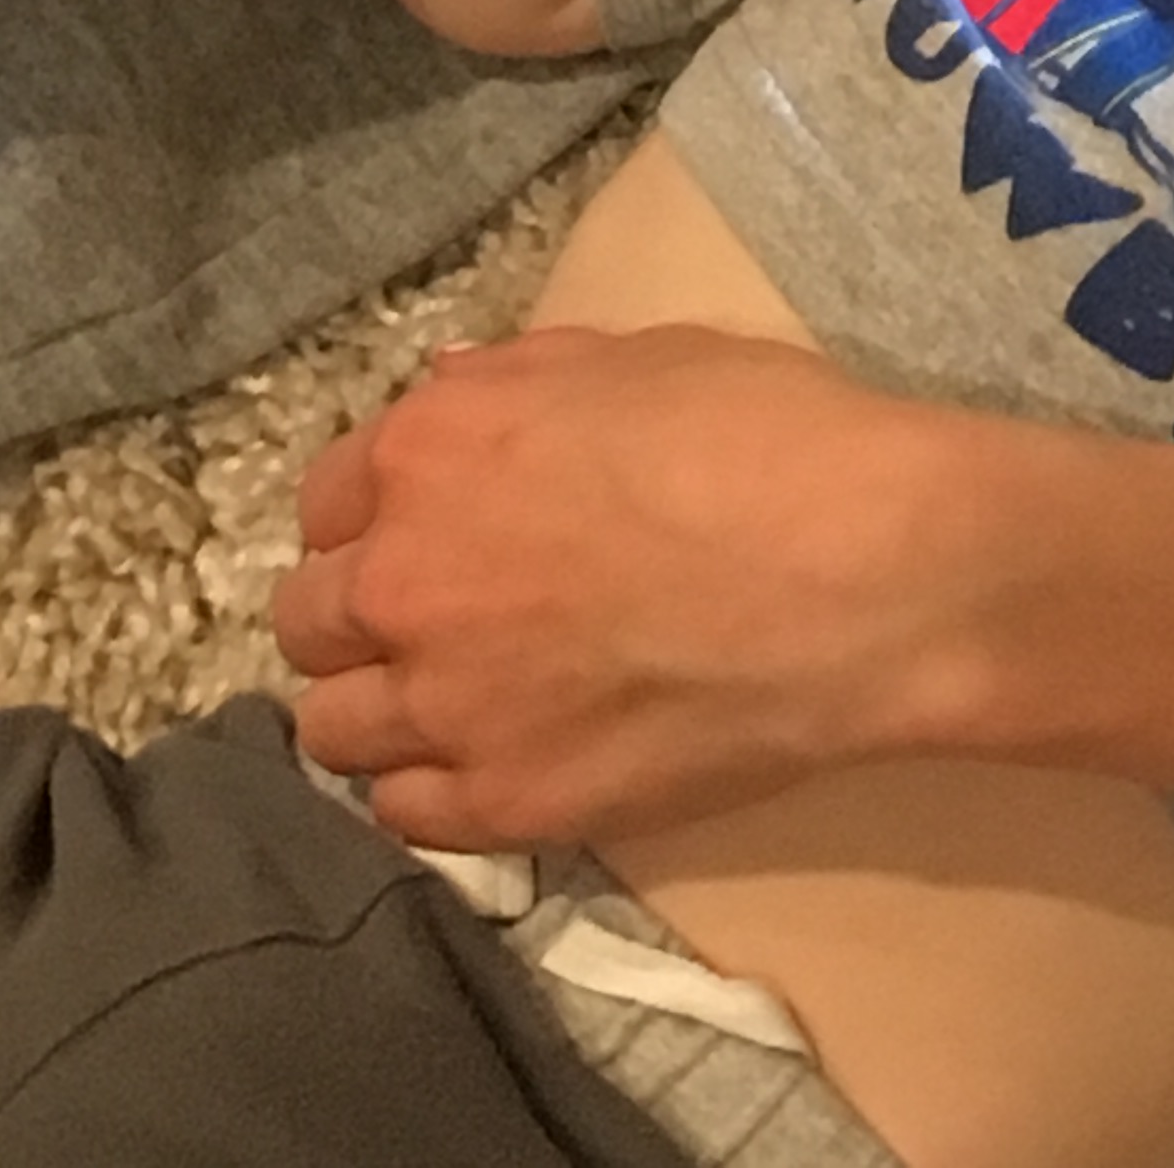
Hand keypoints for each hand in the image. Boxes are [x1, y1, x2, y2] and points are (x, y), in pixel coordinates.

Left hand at [276, 326, 939, 847]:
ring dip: (380, 706)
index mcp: (432, 450)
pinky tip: (495, 758)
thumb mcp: (640, 358)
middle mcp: (405, 577)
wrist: (863, 572)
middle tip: (442, 614)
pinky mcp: (500, 805)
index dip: (377, 511)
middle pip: (310, 617)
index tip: (427, 526)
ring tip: (457, 699)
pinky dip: (430, 787)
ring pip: (335, 728)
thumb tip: (453, 395)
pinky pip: (402, 814)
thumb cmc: (772, 434)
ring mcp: (445, 703)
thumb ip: (518, 383)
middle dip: (362, 610)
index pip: (328, 497)